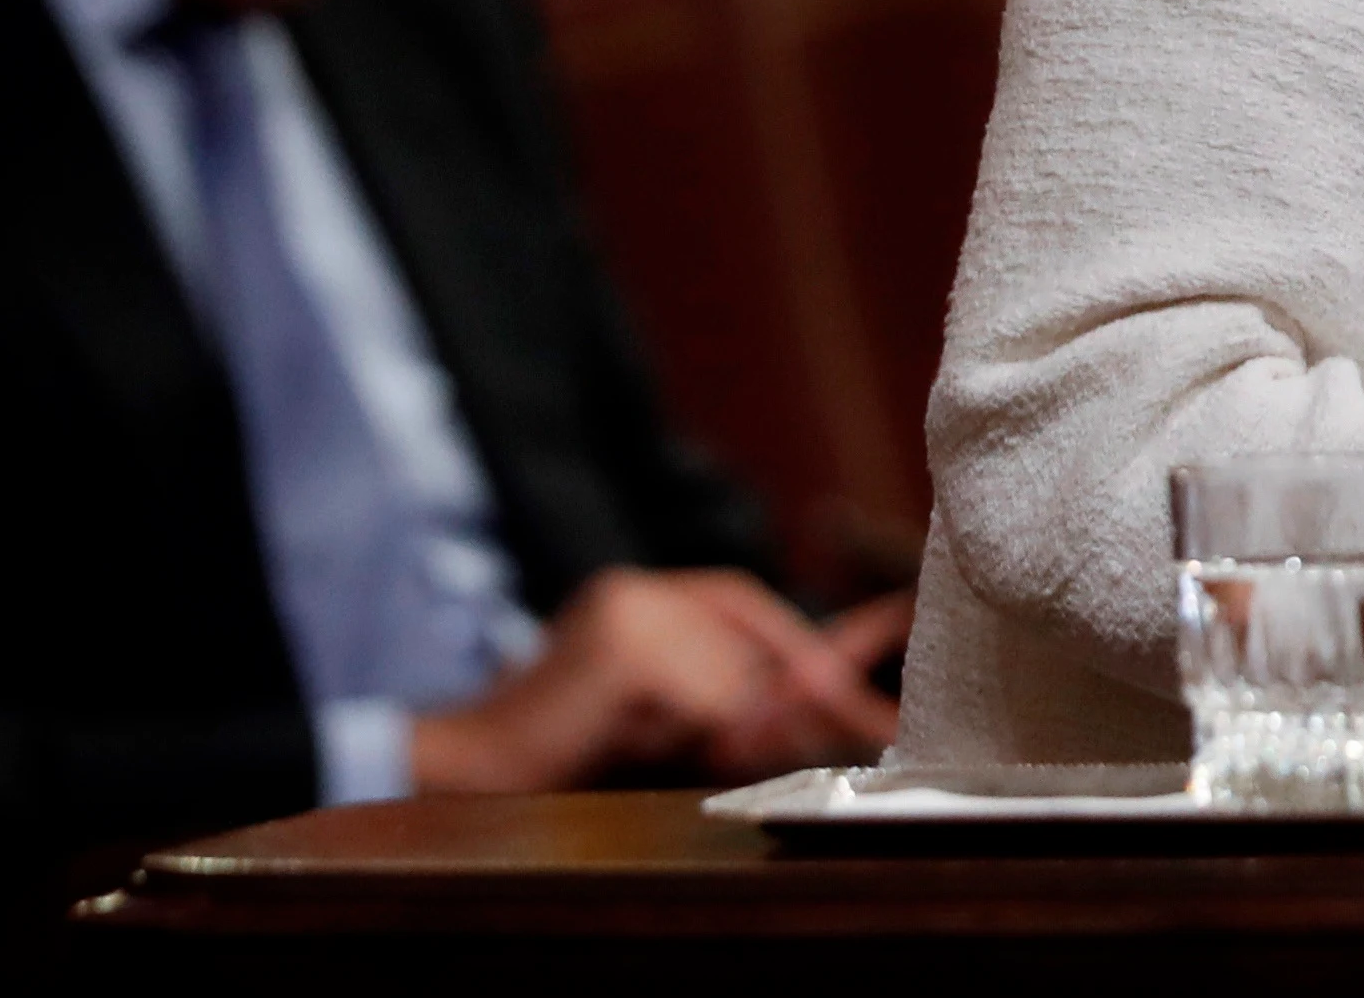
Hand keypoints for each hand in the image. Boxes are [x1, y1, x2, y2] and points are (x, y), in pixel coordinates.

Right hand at [409, 570, 905, 793]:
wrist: (465, 770)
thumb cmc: (564, 755)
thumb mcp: (663, 718)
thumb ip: (733, 701)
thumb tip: (829, 697)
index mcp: (645, 598)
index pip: (748, 606)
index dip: (821, 632)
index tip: (898, 632)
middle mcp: (639, 592)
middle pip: (755, 645)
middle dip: (804, 692)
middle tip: (867, 726)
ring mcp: (630, 611)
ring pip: (733, 681)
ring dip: (722, 729)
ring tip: (661, 743)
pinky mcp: (623, 648)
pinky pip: (702, 699)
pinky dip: (691, 731)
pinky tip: (638, 739)